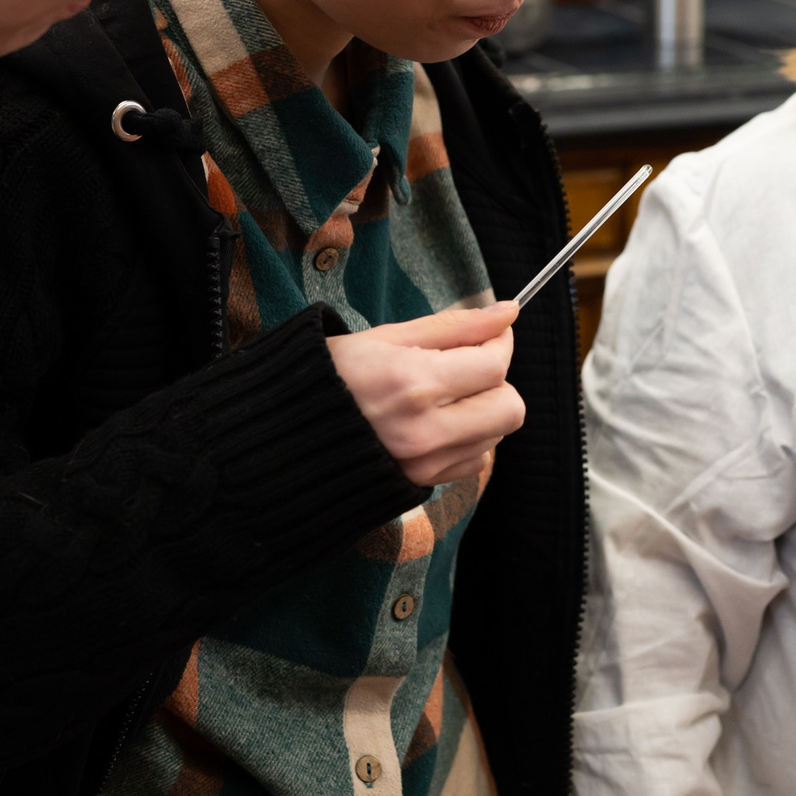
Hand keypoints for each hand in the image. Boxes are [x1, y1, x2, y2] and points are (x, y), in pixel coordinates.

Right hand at [326, 301, 524, 486]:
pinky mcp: (421, 484)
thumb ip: (453, 326)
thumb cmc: (332, 374)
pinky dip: (466, 439)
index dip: (500, 343)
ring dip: (482, 410)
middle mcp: (424, 429)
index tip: (490, 334)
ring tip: (442, 396)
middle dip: (498, 382)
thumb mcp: (386, 337)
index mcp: (413, 382)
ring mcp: (424, 463)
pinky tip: (433, 423)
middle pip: (510, 408)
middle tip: (469, 366)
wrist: (285, 433)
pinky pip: (474, 461)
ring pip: (496, 436)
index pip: (494, 365)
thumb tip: (508, 311)